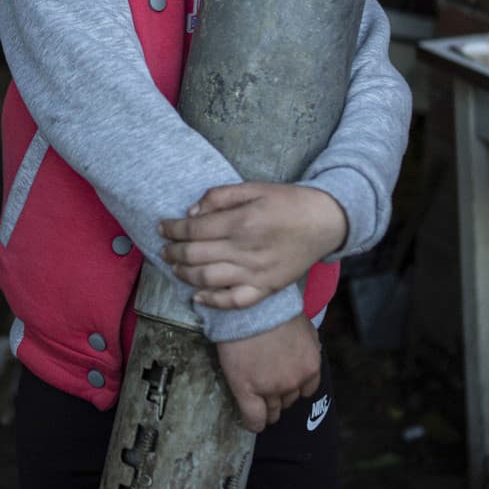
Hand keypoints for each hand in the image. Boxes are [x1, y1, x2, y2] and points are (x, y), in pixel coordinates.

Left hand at [159, 183, 347, 309]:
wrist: (325, 222)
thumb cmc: (289, 202)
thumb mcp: (254, 187)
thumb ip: (220, 196)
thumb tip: (192, 212)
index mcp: (241, 222)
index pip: (194, 229)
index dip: (173, 229)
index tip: (162, 227)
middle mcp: (245, 250)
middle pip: (195, 255)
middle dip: (172, 252)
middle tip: (163, 249)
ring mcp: (255, 273)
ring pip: (207, 279)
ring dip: (184, 275)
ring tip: (174, 268)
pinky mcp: (266, 288)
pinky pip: (234, 301)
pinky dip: (212, 301)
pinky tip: (197, 297)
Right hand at [216, 316, 320, 432]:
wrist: (251, 308)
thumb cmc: (275, 311)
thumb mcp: (304, 327)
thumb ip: (309, 345)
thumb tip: (310, 351)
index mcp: (310, 367)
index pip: (307, 390)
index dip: (295, 387)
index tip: (286, 386)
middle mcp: (294, 382)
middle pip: (288, 401)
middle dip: (281, 396)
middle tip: (269, 388)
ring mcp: (271, 389)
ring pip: (272, 410)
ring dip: (267, 408)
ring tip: (258, 404)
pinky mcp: (248, 391)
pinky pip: (253, 417)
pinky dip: (253, 423)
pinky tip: (252, 424)